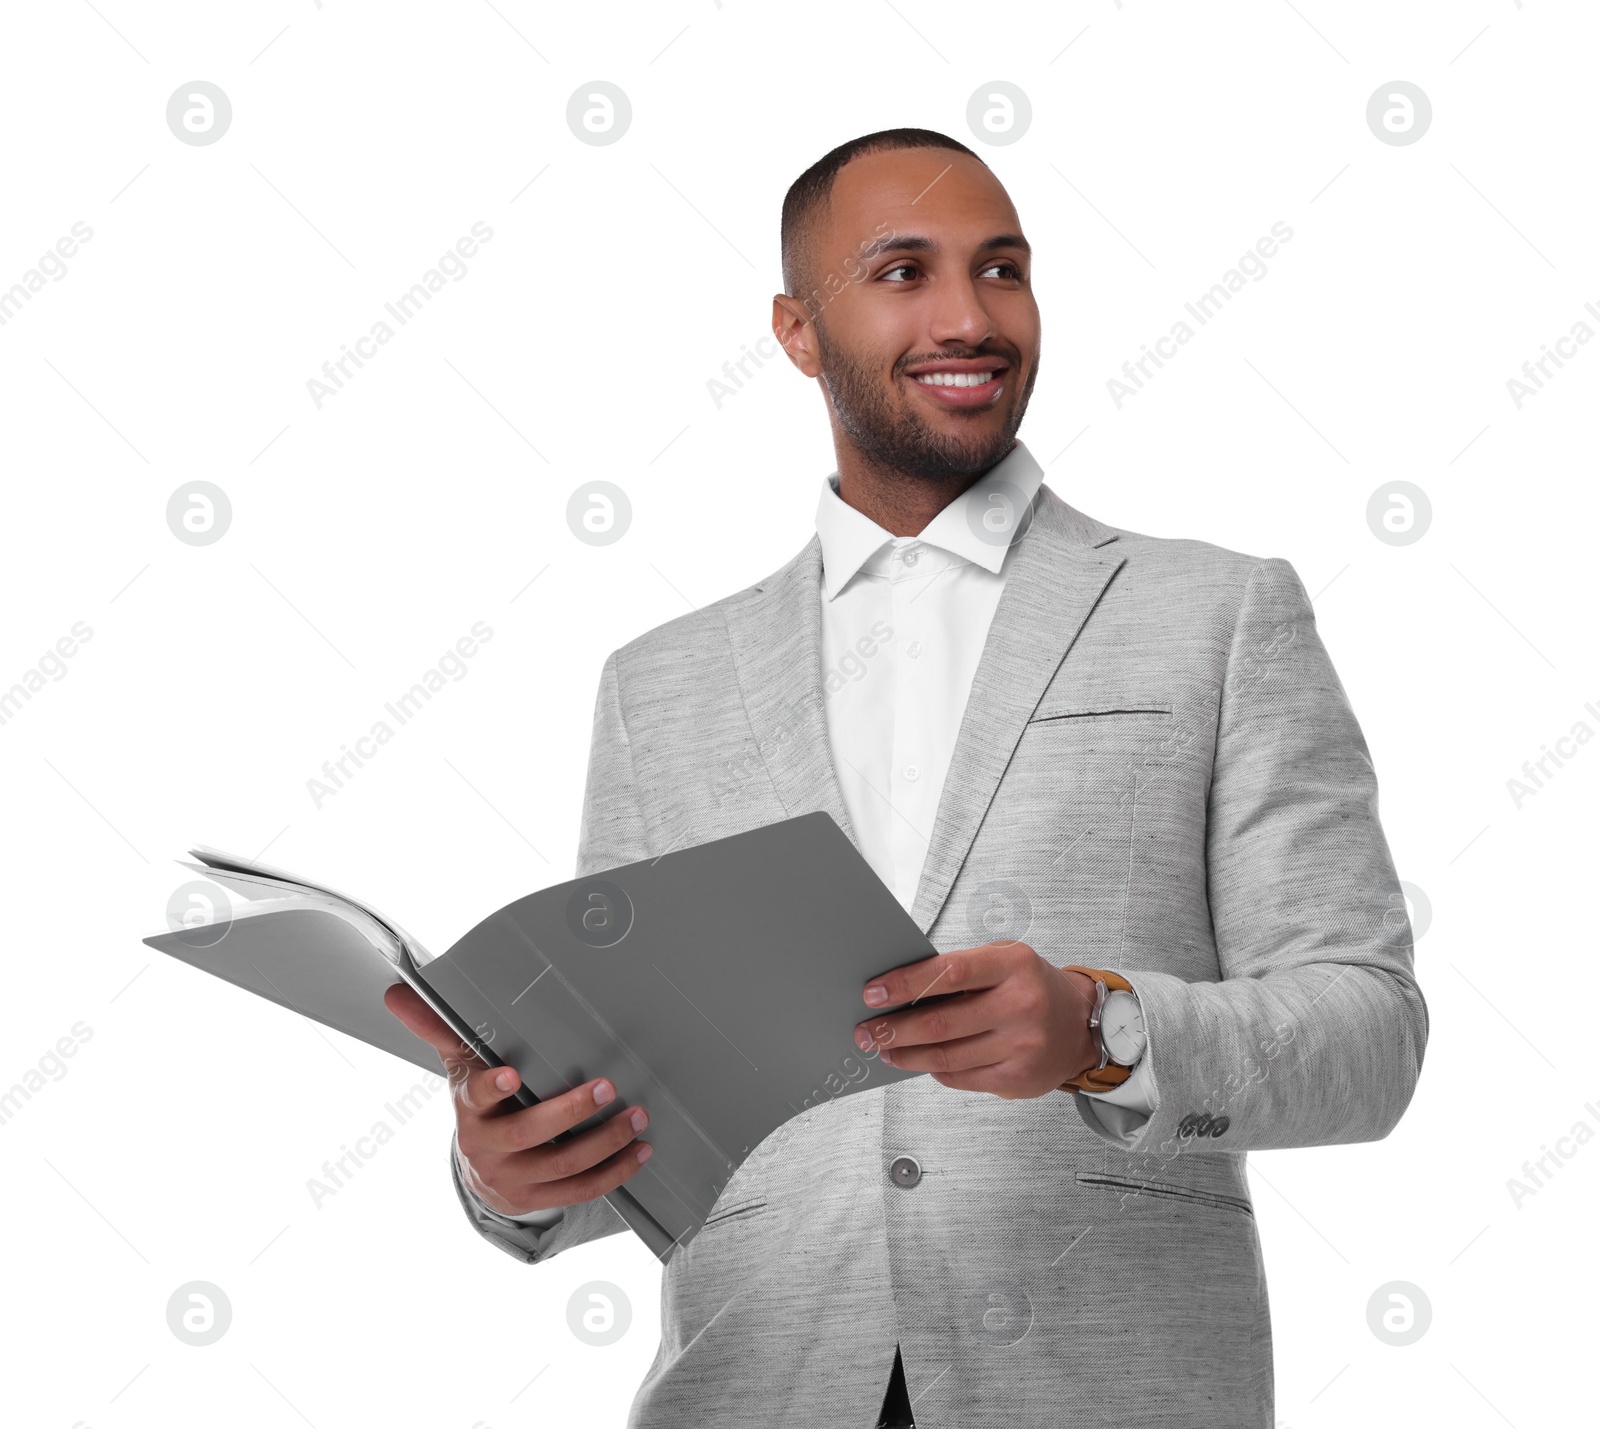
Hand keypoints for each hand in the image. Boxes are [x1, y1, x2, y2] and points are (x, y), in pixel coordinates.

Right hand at [383, 982, 652, 1216]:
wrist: (478, 1170)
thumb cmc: (478, 1104)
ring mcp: (514, 1178)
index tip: (509, 1073)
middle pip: (530, 1134)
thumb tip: (396, 990)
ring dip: (604, 1142)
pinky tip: (638, 1151)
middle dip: (570, 1111)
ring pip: (562, 1165)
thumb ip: (438, 1027)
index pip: (475, 1095)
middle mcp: (488, 1147)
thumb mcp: (459, 1065)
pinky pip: (579, 1191)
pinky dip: (613, 1173)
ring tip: (636, 1117)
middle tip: (606, 1087)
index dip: (491, 1087)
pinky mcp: (537, 1199)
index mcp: (470, 1108)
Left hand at [854, 942, 1099, 1099]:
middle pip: (941, 1023)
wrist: (1081, 1024)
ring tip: (884, 1048)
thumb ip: (959, 972)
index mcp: (1014, 965)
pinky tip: (918, 1061)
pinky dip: (933, 1070)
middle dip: (894, 1029)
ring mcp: (1022, 1046)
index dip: (905, 984)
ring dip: (906, 1055)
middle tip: (866, 1031)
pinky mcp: (1018, 1079)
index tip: (873, 993)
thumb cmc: (1030, 986)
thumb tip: (899, 991)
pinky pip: (961, 1078)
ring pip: (946, 1057)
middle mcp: (1021, 1005)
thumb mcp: (1003, 962)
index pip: (948, 973)